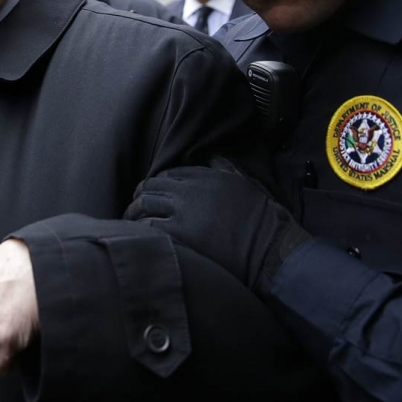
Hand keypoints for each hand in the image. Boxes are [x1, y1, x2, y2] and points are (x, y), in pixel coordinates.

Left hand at [124, 163, 309, 297]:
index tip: (152, 192)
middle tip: (134, 205)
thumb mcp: (244, 182)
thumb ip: (224, 167)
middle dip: (140, 195)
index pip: (168, 173)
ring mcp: (182, 211)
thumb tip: (212, 155)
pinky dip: (140, 229)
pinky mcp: (180, 234)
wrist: (271, 246)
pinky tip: (139, 235)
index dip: (157, 183)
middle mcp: (189, 190)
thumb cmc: (263, 217)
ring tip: (130, 220)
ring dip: (134, 212)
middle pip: (151, 187)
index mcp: (204, 175)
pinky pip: (148, 227)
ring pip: (145, 205)